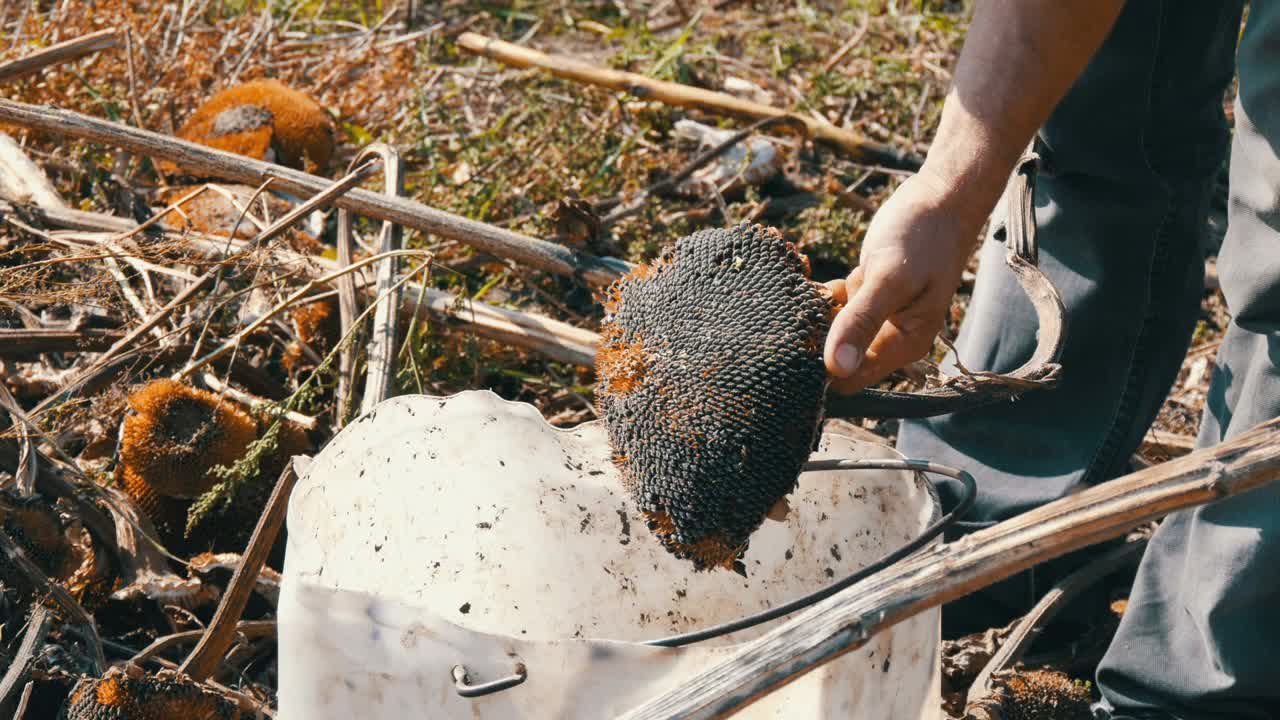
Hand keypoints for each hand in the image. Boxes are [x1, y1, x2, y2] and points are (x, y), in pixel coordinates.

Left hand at [823, 170, 985, 393]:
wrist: (940, 201)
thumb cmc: (923, 238)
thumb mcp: (889, 279)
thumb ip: (862, 322)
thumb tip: (835, 369)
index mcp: (902, 345)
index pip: (849, 379)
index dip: (819, 367)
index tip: (796, 341)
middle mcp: (889, 338)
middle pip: (836, 355)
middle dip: (818, 332)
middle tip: (816, 301)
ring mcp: (876, 318)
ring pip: (831, 328)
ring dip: (819, 309)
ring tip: (835, 281)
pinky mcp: (864, 297)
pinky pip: (833, 306)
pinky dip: (823, 293)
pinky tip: (825, 273)